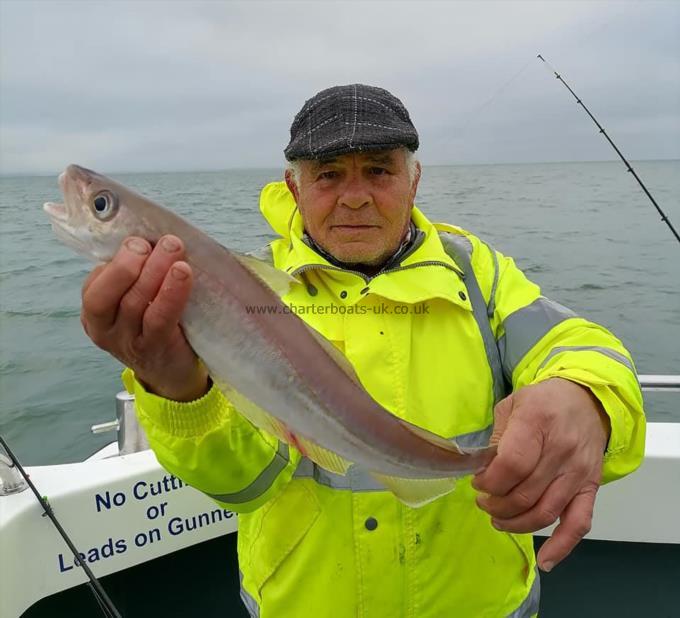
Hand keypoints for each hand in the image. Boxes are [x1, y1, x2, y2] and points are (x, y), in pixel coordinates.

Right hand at [81, 235, 208, 401]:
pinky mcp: (155, 349)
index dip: (114, 258)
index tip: (137, 237)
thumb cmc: (157, 324)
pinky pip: (160, 318)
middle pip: (105, 294)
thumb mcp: (138, 300)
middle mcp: (104, 329)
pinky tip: (182, 273)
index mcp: (95, 312)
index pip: (95, 283)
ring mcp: (127, 342)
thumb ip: (137, 274)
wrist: (175, 371)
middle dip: (127, 263)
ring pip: (134, 303)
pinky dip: (171, 293)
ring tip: (173, 247)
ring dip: (155, 271)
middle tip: (148, 242)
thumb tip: (155, 234)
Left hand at [472, 378, 609, 571]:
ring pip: (545, 512)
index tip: (477, 483)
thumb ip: (496, 437)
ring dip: (515, 523)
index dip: (489, 481)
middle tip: (483, 501)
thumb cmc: (542, 402)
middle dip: (496, 504)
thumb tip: (482, 470)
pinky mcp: (591, 487)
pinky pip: (579, 523)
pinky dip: (562, 546)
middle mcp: (561, 449)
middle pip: (525, 493)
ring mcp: (578, 471)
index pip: (512, 465)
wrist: (587, 400)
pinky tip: (545, 561)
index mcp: (537, 421)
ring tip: (497, 518)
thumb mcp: (511, 405)